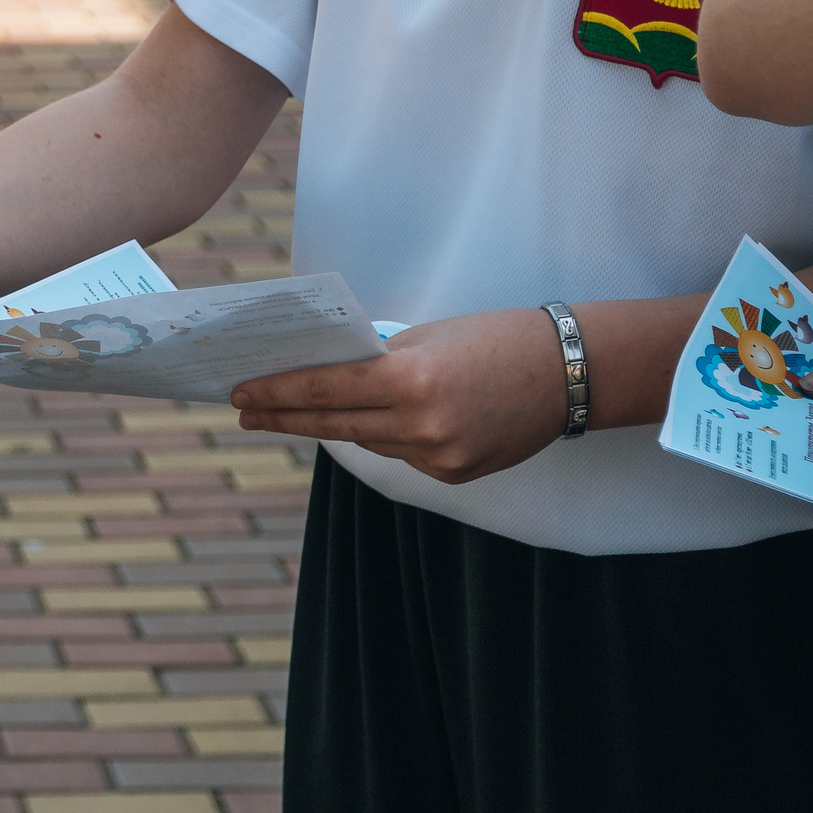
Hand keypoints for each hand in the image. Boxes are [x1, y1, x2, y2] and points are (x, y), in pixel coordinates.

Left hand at [229, 309, 567, 483]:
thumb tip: (322, 379)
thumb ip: (375, 363)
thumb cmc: (495, 337)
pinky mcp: (456, 474)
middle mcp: (422, 426)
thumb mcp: (426, 339)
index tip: (240, 391)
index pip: (324, 390)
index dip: (276, 392)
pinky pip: (402, 455)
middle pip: (334, 424)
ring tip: (289, 413)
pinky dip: (384, 436)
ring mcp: (440, 458)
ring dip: (330, 425)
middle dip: (284, 416)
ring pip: (367, 441)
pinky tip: (364, 423)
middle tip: (244, 410)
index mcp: (411, 381)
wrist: (572, 370)